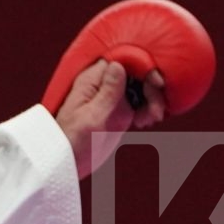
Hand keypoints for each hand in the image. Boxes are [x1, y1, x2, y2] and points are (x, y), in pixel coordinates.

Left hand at [55, 59, 165, 179]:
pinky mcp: (119, 112)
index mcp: (92, 81)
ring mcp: (112, 98)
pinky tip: (145, 121)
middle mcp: (103, 85)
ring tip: (152, 117)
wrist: (67, 163)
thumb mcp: (91, 117)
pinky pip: (139, 103)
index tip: (155, 82)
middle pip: (135, 72)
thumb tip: (118, 65)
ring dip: (151, 99)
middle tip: (156, 109)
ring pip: (140, 87)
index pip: (121, 61)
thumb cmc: (71, 140)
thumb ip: (106, 92)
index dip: (141, 66)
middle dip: (150, 87)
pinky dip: (147, 109)